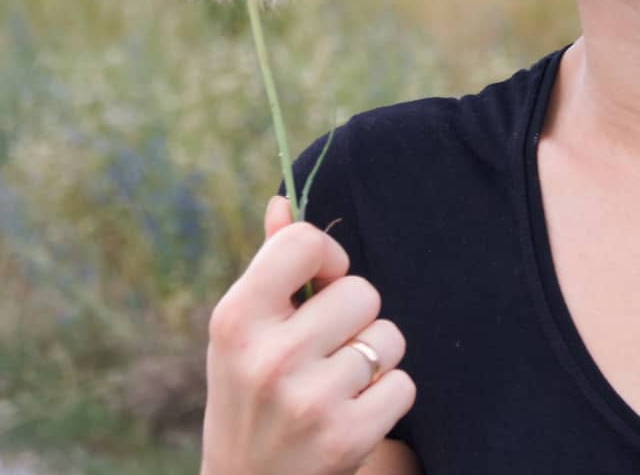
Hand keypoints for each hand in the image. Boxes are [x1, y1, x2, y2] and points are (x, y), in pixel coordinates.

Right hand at [201, 195, 415, 474]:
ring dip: (374, 359)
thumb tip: (283, 202)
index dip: (328, 258)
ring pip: (388, 337)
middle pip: (362, 291)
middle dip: (355, 318)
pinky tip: (353, 414)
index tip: (323, 283)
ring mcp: (308, 400)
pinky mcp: (346, 437)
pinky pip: (404, 384)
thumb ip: (269, 267)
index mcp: (235, 319)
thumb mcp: (241, 334)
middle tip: (325, 351)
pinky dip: (388, 397)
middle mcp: (268, 357)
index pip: (305, 242)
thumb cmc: (250, 396)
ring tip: (337, 385)